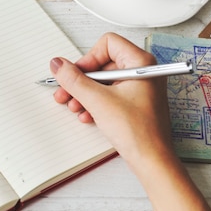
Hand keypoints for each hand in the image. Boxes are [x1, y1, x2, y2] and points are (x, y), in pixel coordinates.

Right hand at [51, 33, 210, 210]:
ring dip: (85, 95)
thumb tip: (55, 64)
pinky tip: (86, 118)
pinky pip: (110, 98)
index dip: (86, 59)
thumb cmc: (138, 135)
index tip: (73, 77)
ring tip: (72, 110)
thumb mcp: (99, 102)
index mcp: (142, 62)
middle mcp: (144, 73)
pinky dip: (96, 106)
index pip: (106, 44)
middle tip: (62, 94)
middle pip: (103, 64)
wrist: (156, 166)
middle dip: (81, 80)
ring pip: (105, 82)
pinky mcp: (137, 108)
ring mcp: (141, 92)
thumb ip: (74, 80)